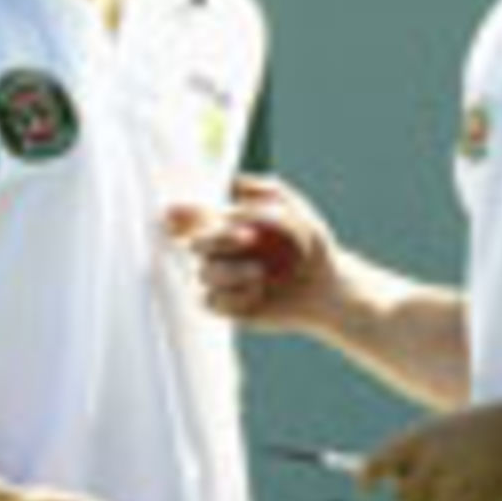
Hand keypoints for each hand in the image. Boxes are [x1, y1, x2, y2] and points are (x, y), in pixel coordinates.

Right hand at [164, 173, 335, 329]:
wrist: (327, 286)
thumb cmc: (312, 244)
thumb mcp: (297, 211)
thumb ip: (267, 194)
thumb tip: (231, 197)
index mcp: (229, 222)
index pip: (190, 217)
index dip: (176, 215)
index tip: (173, 213)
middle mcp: (219, 250)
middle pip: (194, 243)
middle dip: (219, 238)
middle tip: (249, 236)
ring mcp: (221, 279)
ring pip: (203, 274)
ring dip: (231, 272)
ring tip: (260, 272)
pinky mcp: (226, 306)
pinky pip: (210, 302)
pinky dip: (234, 297)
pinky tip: (258, 293)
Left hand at [361, 401, 501, 500]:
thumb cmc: (496, 425)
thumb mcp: (452, 426)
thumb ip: (423, 449)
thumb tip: (394, 479)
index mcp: (425, 435)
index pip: (379, 461)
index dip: (367, 477)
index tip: (364, 488)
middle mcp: (435, 458)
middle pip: (404, 498)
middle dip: (413, 500)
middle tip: (429, 494)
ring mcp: (456, 481)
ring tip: (463, 491)